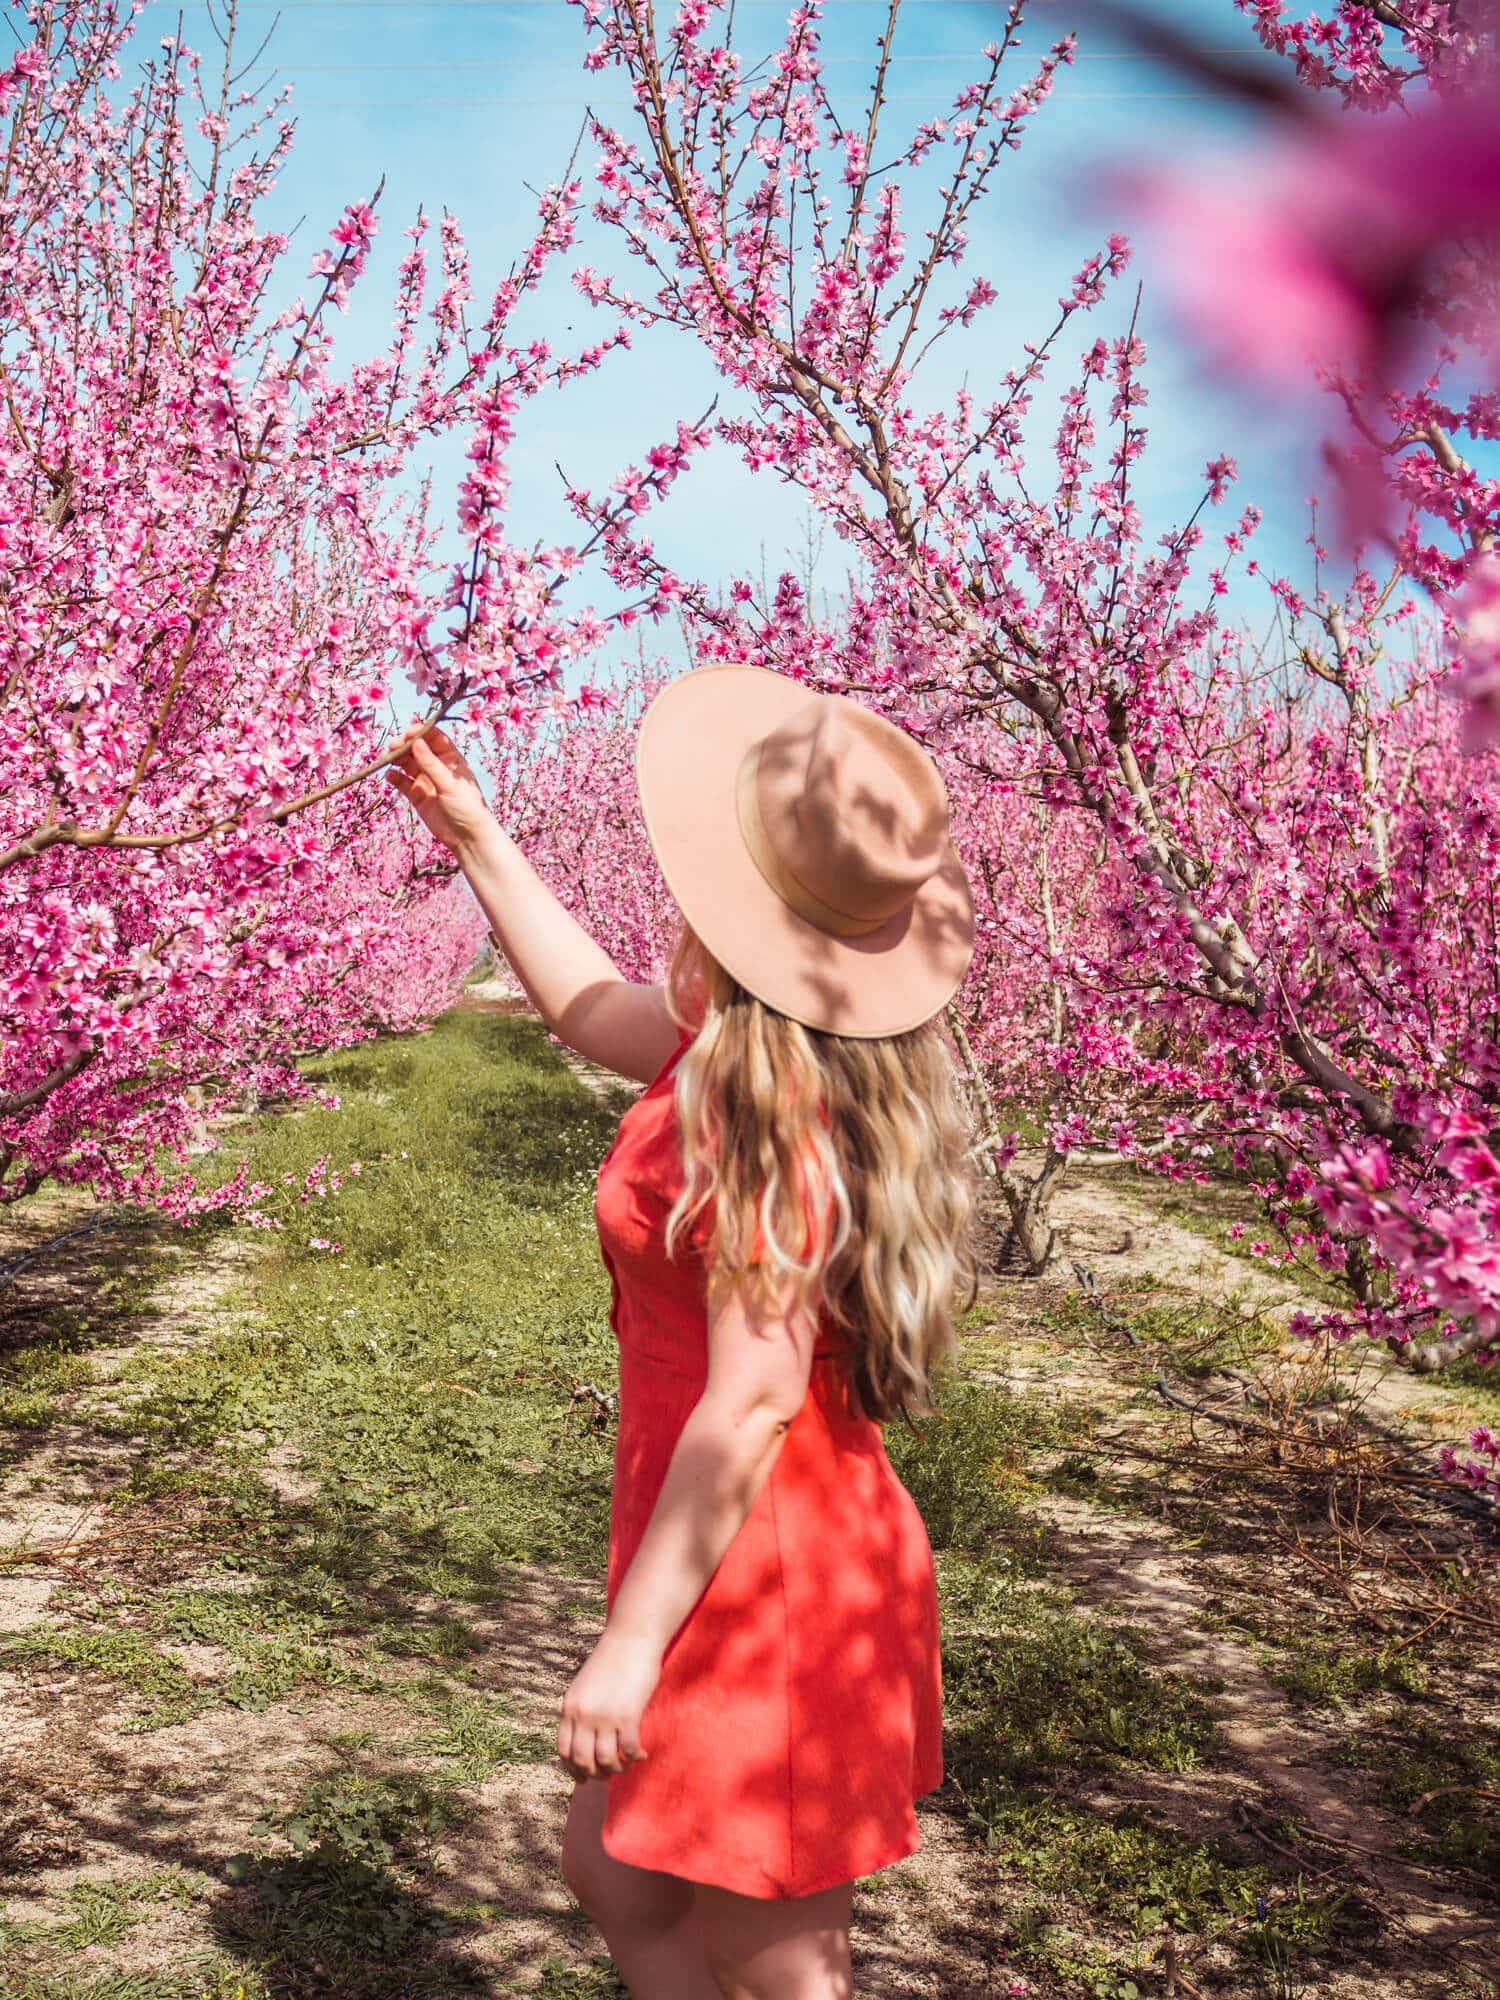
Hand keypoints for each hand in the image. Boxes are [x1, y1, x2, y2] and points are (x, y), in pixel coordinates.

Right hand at [384, 724, 494, 853]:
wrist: (467, 837)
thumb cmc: (467, 807)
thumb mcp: (449, 784)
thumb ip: (431, 764)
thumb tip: (416, 742)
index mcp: (451, 759)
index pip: (434, 738)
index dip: (421, 733)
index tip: (408, 733)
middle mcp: (437, 767)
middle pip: (418, 749)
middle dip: (405, 746)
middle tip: (393, 747)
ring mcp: (426, 780)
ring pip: (408, 764)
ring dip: (397, 759)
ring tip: (388, 759)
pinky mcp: (417, 795)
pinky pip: (403, 782)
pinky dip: (395, 777)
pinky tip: (390, 776)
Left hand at [557, 1629, 660, 1779]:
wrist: (631, 1638)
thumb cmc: (612, 1659)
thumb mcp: (585, 1685)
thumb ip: (581, 1709)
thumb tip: (585, 1737)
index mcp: (569, 1706)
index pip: (563, 1750)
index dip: (573, 1769)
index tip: (584, 1778)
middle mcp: (583, 1714)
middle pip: (582, 1760)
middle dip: (596, 1773)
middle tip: (609, 1774)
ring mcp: (604, 1716)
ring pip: (605, 1761)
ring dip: (616, 1769)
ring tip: (625, 1765)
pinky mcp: (627, 1715)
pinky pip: (629, 1750)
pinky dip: (635, 1757)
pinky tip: (641, 1754)